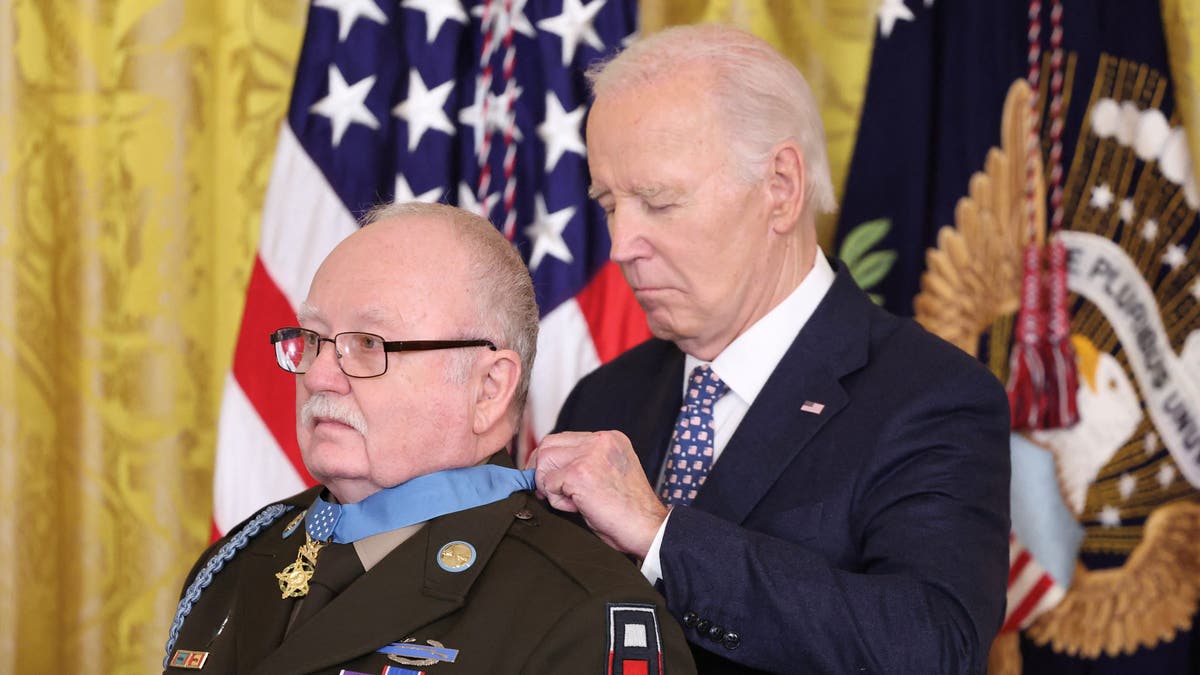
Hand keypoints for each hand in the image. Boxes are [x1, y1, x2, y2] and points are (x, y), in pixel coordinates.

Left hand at [530, 430, 668, 557]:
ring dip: (549, 485)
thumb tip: (550, 469)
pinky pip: (548, 484)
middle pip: (549, 444)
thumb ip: (585, 463)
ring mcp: (589, 455)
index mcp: (610, 439)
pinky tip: (577, 507)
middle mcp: (600, 441)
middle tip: (548, 491)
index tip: (548, 477)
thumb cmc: (630, 510)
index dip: (551, 460)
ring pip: (544, 461)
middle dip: (541, 470)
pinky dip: (556, 500)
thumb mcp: (609, 474)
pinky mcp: (578, 473)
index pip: (564, 438)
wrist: (647, 528)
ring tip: (570, 501)